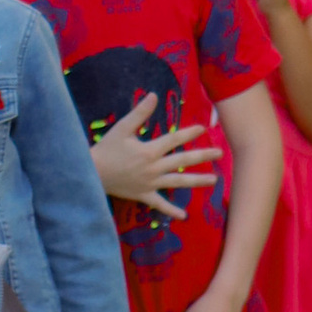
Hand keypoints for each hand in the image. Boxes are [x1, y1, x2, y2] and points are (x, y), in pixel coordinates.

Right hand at [91, 95, 218, 220]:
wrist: (92, 175)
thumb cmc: (106, 150)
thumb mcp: (122, 128)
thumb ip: (140, 113)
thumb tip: (154, 95)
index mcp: (150, 151)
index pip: (175, 140)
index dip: (189, 133)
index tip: (203, 128)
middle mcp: (154, 168)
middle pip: (183, 161)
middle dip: (203, 156)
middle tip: (219, 153)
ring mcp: (150, 184)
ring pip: (178, 182)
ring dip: (197, 181)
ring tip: (214, 180)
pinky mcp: (143, 195)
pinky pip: (160, 204)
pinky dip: (171, 211)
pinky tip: (183, 216)